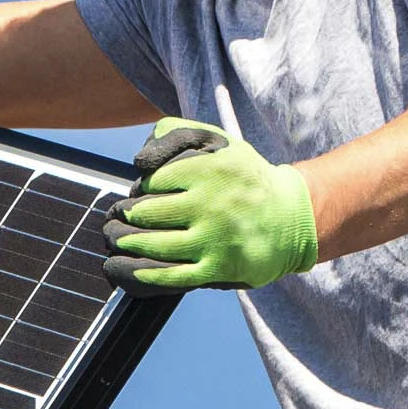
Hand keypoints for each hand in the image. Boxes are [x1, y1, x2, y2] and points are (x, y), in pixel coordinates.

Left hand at [101, 121, 317, 289]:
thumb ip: (178, 134)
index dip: (140, 187)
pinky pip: (173, 275)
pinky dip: (144, 273)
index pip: (153, 180)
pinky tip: (127, 267)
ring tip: (115, 238)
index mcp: (212, 170)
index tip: (140, 192)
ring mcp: (216, 239)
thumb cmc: (246, 178)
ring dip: (126, 242)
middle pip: (148, 212)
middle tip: (117, 217)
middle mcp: (213, 204)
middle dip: (126, 215)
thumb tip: (141, 159)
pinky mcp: (219, 268)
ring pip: (154, 244)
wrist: (292, 218)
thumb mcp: (219, 143)